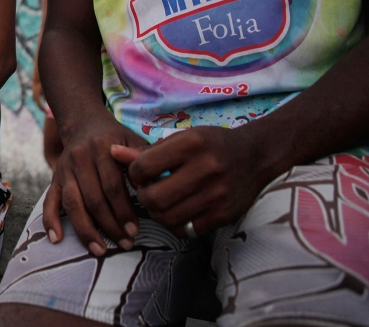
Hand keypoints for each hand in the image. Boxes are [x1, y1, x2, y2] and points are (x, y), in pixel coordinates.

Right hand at [43, 112, 148, 254]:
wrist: (84, 123)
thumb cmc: (115, 137)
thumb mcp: (132, 140)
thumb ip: (142, 160)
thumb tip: (150, 187)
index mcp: (101, 148)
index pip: (112, 186)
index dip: (123, 211)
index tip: (135, 230)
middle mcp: (79, 158)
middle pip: (93, 199)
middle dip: (110, 225)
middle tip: (125, 243)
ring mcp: (64, 169)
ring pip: (73, 204)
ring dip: (86, 230)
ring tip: (99, 251)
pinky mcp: (54, 178)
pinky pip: (49, 201)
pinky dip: (50, 221)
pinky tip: (57, 239)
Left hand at [111, 125, 271, 237]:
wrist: (256, 156)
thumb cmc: (212, 144)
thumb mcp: (181, 138)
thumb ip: (147, 150)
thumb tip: (112, 153)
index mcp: (191, 144)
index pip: (144, 166)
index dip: (134, 174)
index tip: (139, 174)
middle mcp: (206, 168)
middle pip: (154, 198)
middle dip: (143, 198)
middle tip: (147, 193)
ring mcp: (217, 194)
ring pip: (168, 217)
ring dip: (157, 214)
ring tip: (160, 204)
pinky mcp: (224, 214)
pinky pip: (187, 229)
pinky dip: (176, 225)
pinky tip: (178, 213)